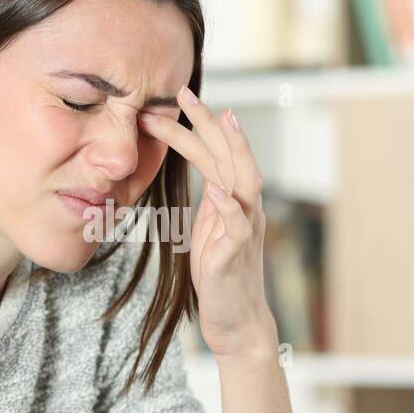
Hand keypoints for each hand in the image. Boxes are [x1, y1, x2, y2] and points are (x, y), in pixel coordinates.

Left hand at [137, 85, 277, 360]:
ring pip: (245, 181)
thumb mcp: (207, 230)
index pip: (213, 153)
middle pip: (230, 155)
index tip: (168, 101)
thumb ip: (208, 202)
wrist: (235, 320)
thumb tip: (201, 175)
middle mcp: (244, 207)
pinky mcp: (235, 255)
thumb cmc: (219, 274)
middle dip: (209, 122)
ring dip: (234, 150)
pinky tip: (220, 191)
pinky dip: (230, 208)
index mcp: (231, 199)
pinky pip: (237, 227)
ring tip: (223, 121)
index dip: (193, 127)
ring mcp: (243, 229)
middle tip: (185, 92)